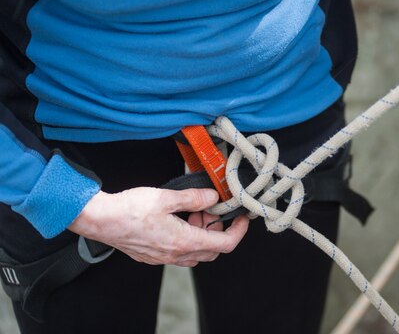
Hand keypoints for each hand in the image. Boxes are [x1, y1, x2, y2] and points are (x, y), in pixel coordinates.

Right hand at [68, 187, 248, 266]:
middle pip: (212, 250)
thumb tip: (213, 198)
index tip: (241, 218)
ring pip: (196, 251)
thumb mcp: (167, 197)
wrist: (100, 220)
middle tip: (210, 210)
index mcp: (184, 241)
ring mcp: (164, 257)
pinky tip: (177, 218)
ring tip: (191, 210)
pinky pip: (179, 251)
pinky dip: (186, 236)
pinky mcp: (153, 255)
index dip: (238, 231)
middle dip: (217, 229)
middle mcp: (176, 254)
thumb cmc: (129, 209)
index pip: (225, 244)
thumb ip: (194, 198)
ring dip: (201, 232)